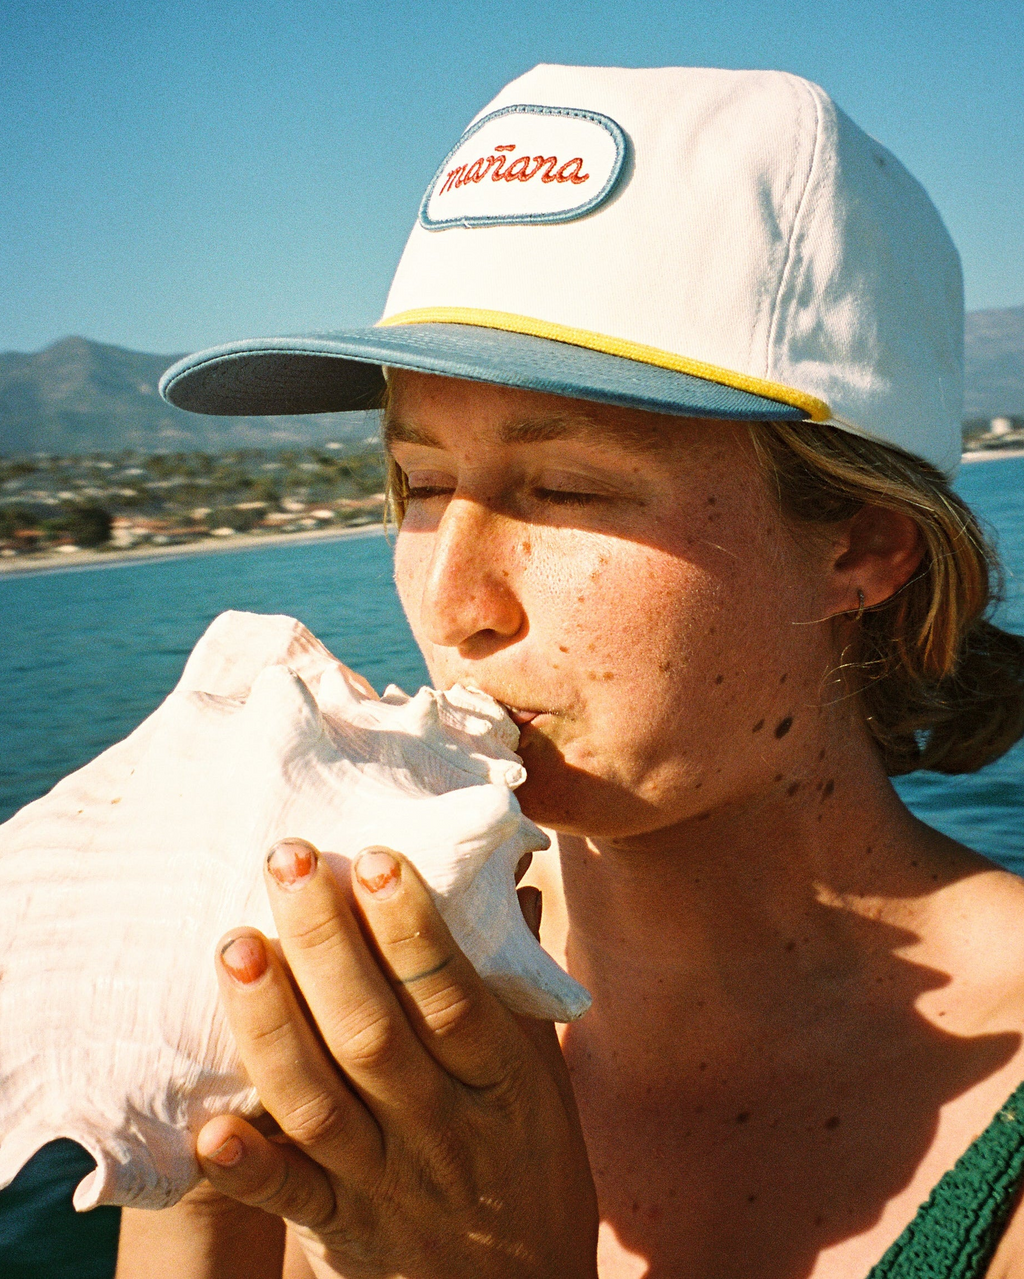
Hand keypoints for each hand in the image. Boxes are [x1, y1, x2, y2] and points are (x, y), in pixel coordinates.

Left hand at [195, 839, 598, 1278]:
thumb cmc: (533, 1170)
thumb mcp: (542, 1079)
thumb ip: (514, 988)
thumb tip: (508, 883)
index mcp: (503, 1082)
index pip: (452, 995)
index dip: (411, 927)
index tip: (372, 857)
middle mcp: (444, 1130)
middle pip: (375, 1032)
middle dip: (327, 941)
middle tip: (285, 861)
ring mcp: (390, 1184)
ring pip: (321, 1100)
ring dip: (272, 1021)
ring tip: (236, 945)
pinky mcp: (343, 1235)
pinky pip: (291, 1201)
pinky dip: (249, 1165)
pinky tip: (208, 1122)